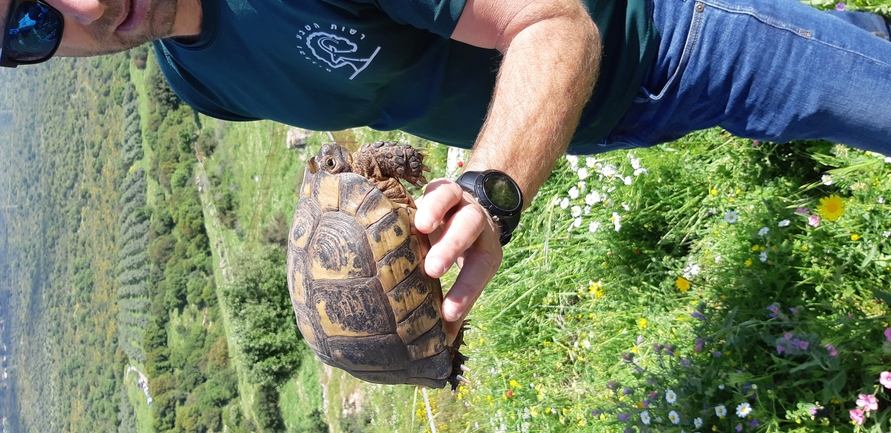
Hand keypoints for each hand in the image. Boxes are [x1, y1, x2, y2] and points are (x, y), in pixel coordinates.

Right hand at [414, 178, 503, 343]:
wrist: (473, 206)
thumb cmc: (464, 253)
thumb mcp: (468, 273)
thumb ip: (457, 301)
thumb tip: (441, 344)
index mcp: (484, 249)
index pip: (479, 270)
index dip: (465, 292)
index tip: (447, 315)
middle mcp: (473, 221)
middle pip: (468, 228)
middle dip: (451, 247)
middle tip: (432, 269)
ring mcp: (457, 201)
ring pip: (450, 198)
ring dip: (435, 210)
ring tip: (419, 226)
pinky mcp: (439, 187)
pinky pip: (433, 187)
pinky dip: (422, 196)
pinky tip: (400, 208)